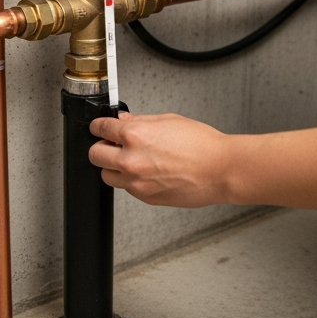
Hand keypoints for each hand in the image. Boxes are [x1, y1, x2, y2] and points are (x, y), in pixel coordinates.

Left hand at [89, 111, 235, 207]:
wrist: (222, 170)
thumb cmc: (204, 146)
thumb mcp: (171, 120)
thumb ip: (142, 121)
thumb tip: (125, 121)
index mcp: (136, 135)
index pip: (100, 128)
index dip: (100, 126)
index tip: (101, 127)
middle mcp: (131, 160)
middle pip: (95, 155)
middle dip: (103, 147)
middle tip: (114, 145)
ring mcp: (136, 181)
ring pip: (107, 175)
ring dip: (114, 167)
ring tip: (133, 161)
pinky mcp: (145, 197)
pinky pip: (126, 188)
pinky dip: (132, 180)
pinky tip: (150, 172)